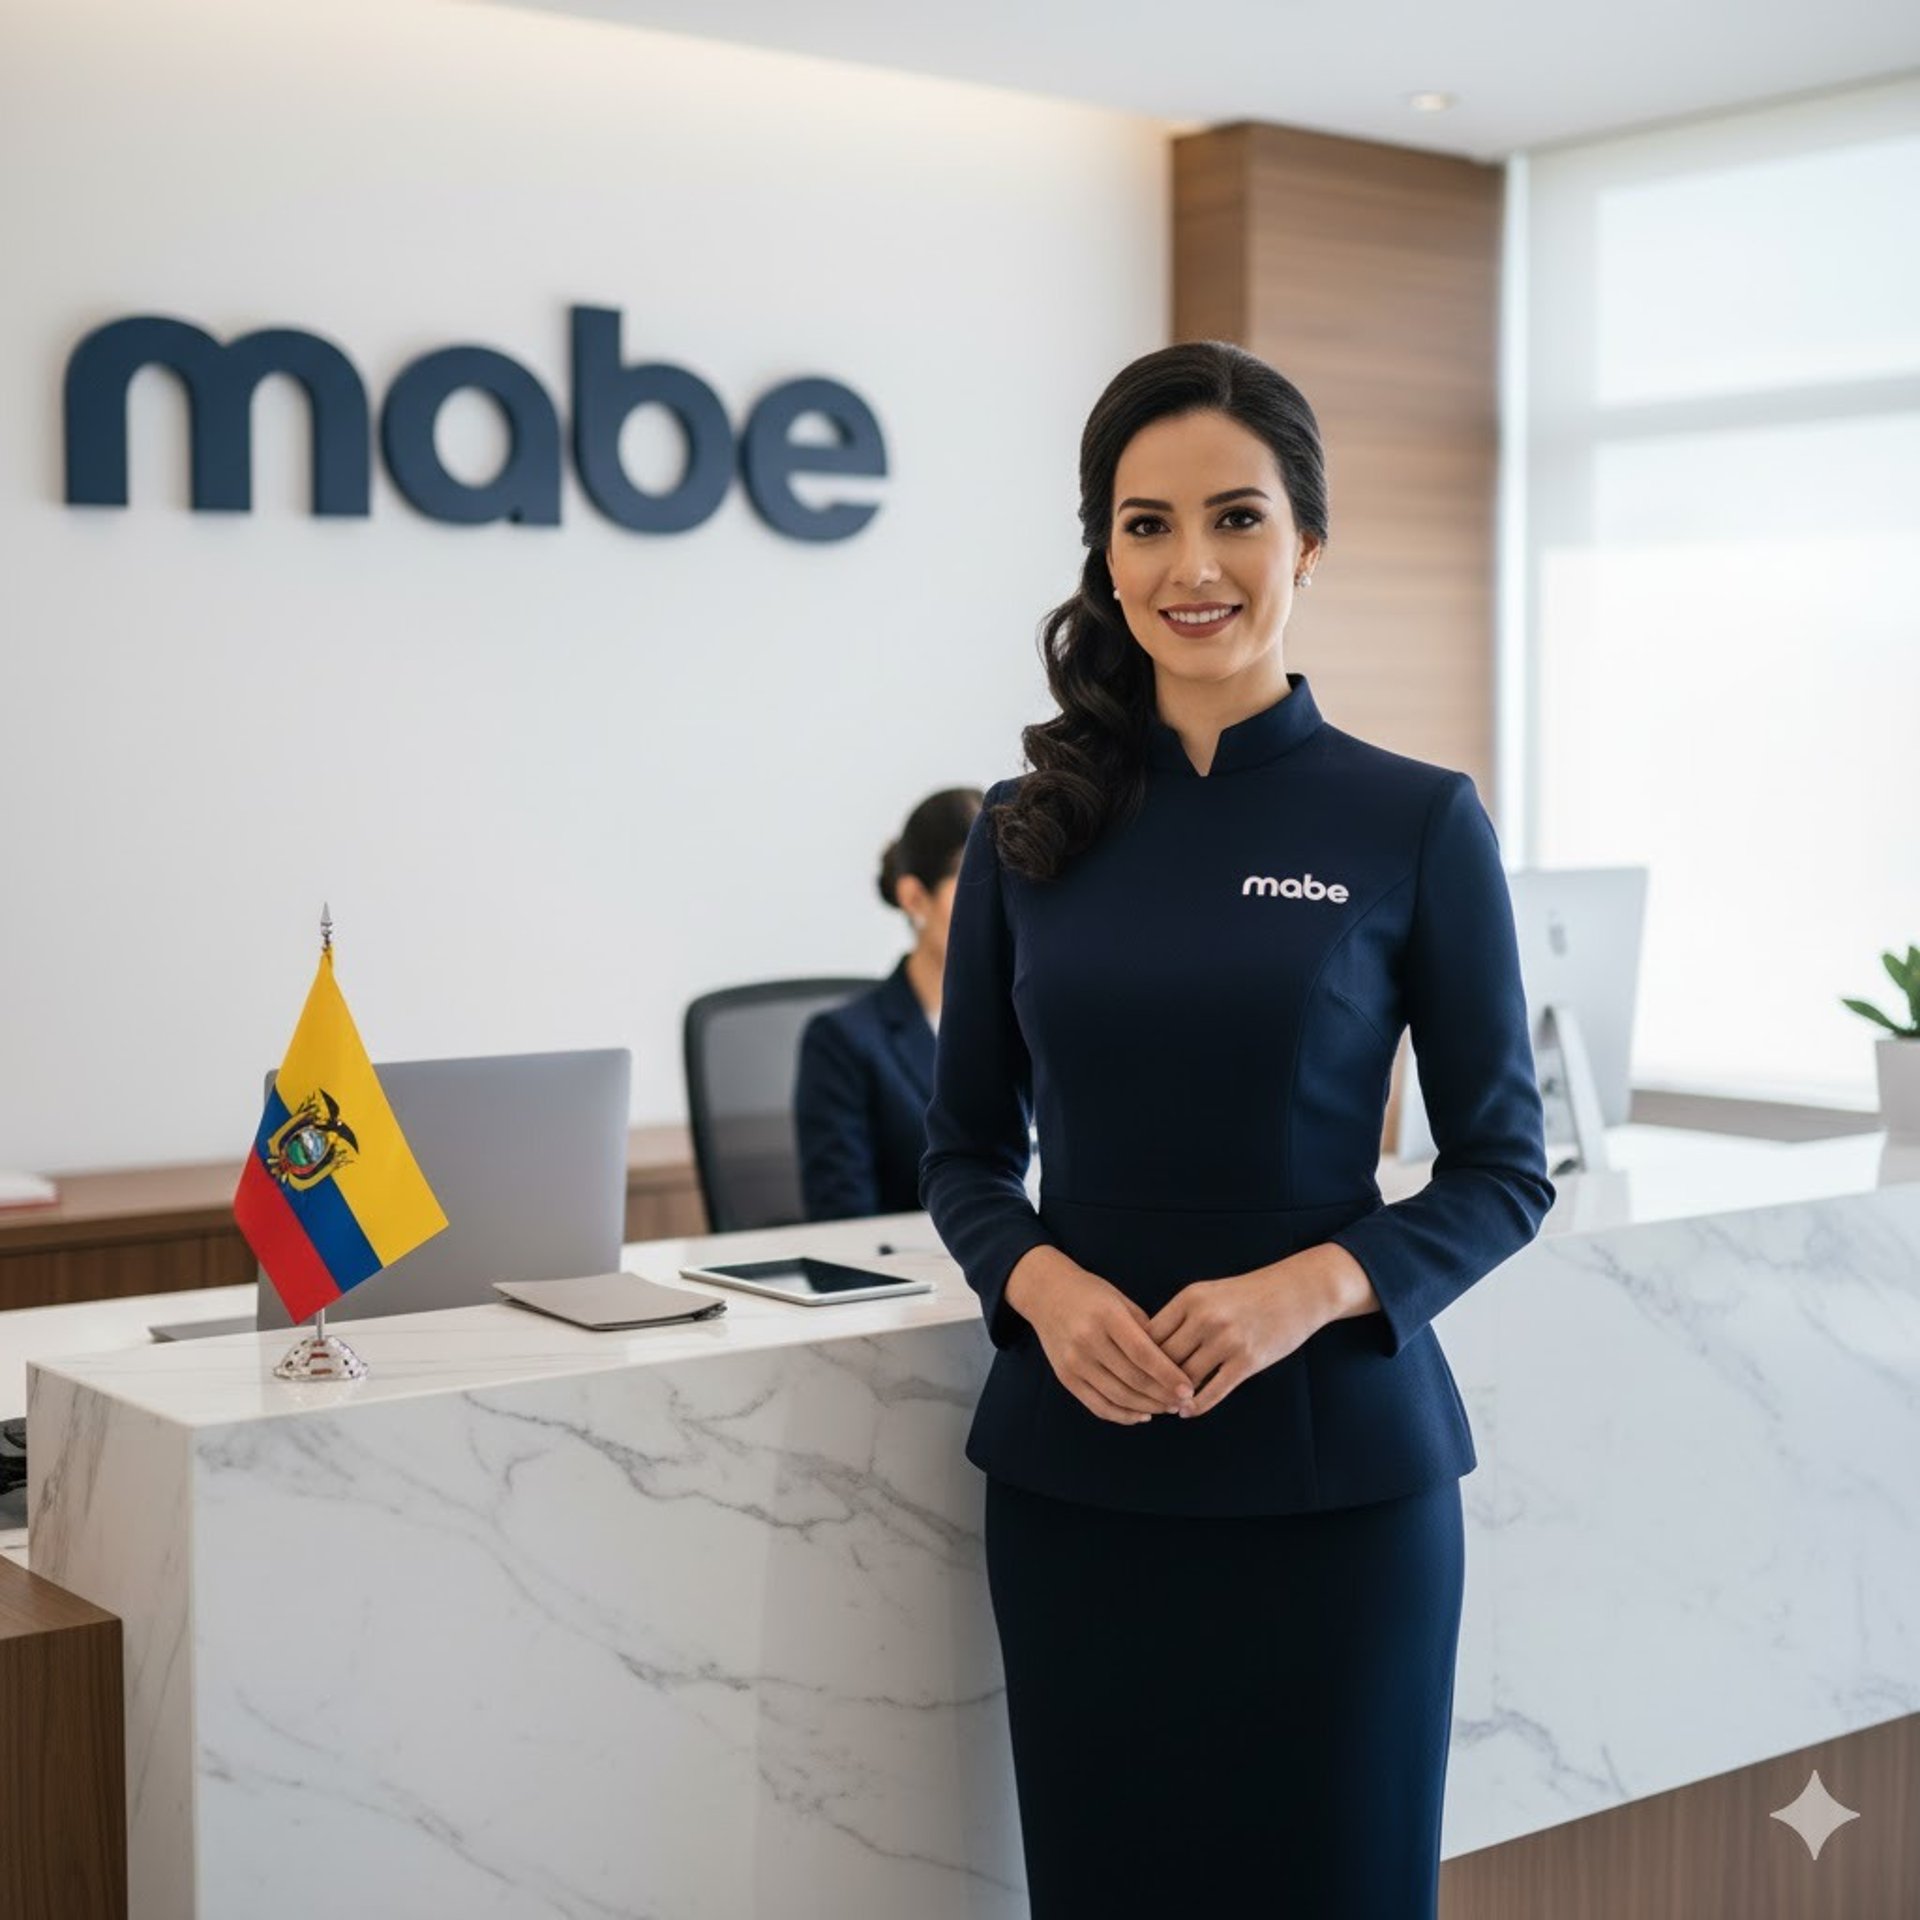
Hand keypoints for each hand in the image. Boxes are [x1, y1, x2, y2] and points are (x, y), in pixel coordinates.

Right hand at [1005, 1246, 1195, 1425]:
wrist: (1046, 1293)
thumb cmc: (1091, 1294)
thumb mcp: (1120, 1300)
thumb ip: (1145, 1330)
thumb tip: (1173, 1364)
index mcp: (1107, 1316)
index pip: (1143, 1354)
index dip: (1168, 1375)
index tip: (1188, 1388)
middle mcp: (1087, 1340)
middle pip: (1133, 1378)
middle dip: (1163, 1395)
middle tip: (1184, 1402)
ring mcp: (1074, 1361)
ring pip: (1118, 1396)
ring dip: (1147, 1407)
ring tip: (1168, 1408)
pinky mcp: (1065, 1377)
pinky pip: (1097, 1405)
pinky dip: (1122, 1415)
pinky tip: (1142, 1414)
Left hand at [1146, 1245, 1376, 1417]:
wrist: (1297, 1291)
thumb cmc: (1248, 1293)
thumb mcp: (1208, 1293)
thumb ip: (1181, 1316)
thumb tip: (1149, 1345)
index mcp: (1190, 1298)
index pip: (1149, 1334)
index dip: (1136, 1356)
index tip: (1130, 1370)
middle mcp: (1206, 1318)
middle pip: (1163, 1358)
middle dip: (1150, 1380)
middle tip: (1141, 1396)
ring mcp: (1227, 1341)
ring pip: (1185, 1378)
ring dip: (1172, 1396)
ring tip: (1163, 1405)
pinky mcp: (1248, 1361)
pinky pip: (1214, 1391)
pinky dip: (1196, 1406)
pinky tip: (1187, 1411)